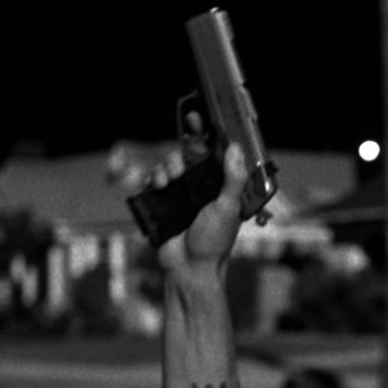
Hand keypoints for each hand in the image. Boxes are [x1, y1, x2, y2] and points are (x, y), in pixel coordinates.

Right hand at [149, 112, 248, 276]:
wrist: (189, 270)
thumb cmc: (214, 242)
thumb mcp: (228, 208)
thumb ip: (232, 179)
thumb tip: (235, 148)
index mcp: (221, 186)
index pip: (215, 153)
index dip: (207, 135)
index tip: (197, 117)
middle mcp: (201, 187)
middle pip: (187, 155)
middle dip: (181, 154)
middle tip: (179, 166)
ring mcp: (181, 194)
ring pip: (169, 165)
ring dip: (166, 168)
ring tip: (168, 182)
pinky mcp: (163, 203)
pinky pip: (153, 181)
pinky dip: (152, 179)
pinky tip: (157, 186)